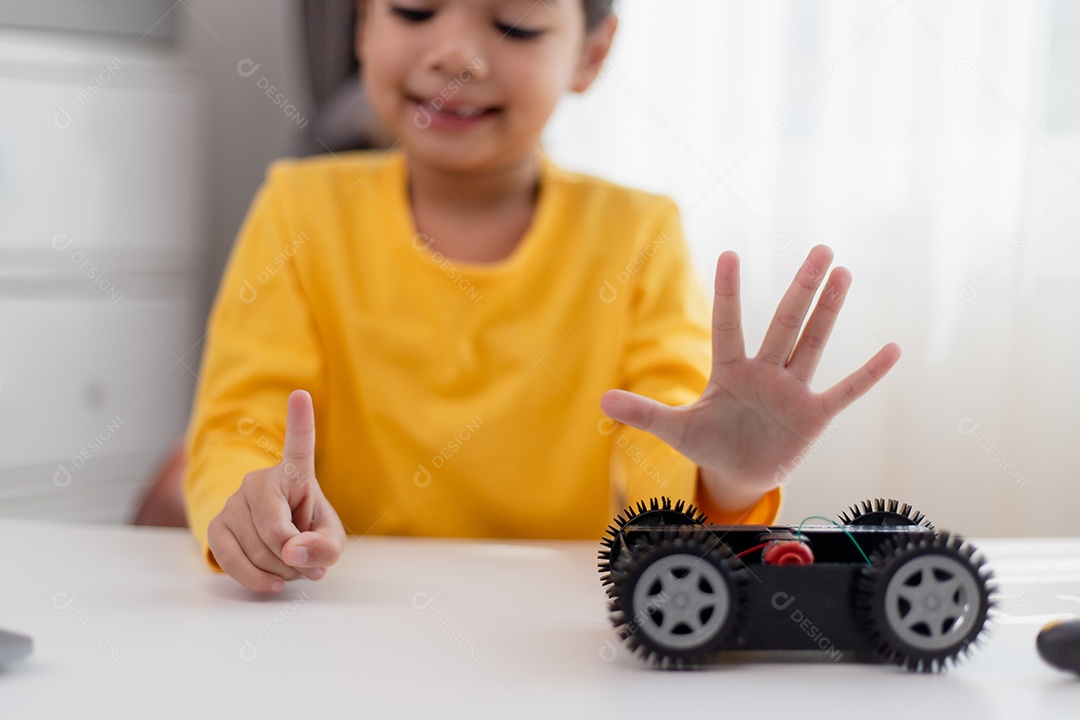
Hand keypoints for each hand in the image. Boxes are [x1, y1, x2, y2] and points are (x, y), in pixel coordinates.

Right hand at [207, 389, 345, 592]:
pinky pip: (231, 560)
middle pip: (277, 533)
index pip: (299, 445)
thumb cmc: (307, 531)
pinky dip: (256, 579)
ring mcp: (233, 502)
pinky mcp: (215, 525)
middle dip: (297, 560)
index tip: (301, 394)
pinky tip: (274, 582)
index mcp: (296, 473)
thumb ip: (325, 548)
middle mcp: (259, 480)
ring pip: (257, 551)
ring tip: (291, 567)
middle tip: (308, 564)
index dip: (300, 420)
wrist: (274, 539)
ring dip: (281, 572)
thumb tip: (292, 551)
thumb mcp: (330, 540)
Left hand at [601, 245, 900, 510]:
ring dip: (829, 311)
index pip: (728, 325)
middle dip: (802, 288)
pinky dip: (867, 374)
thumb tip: (602, 399)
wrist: (739, 472)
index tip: (731, 254)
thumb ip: (644, 413)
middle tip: (821, 249)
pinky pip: (845, 391)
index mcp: (729, 372)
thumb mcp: (675, 430)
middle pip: (784, 323)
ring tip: (844, 273)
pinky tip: (892, 349)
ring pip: (812, 344)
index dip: (729, 293)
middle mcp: (764, 373)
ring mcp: (791, 391)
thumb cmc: (709, 444)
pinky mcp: (814, 415)